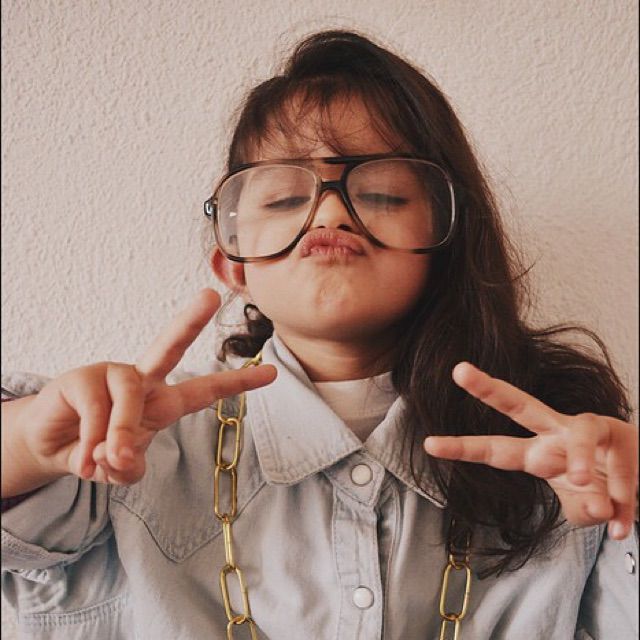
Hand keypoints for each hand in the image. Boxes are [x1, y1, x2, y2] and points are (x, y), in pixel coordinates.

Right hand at [19, 289, 276, 485]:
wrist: (52, 447)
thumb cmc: (96, 449)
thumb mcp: (121, 468)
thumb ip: (129, 466)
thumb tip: (119, 453)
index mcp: (163, 401)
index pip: (205, 390)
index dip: (238, 383)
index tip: (273, 373)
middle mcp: (141, 380)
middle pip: (170, 345)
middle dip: (190, 321)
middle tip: (209, 296)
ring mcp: (111, 374)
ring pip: (130, 398)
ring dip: (119, 435)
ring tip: (101, 461)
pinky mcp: (81, 378)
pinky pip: (97, 410)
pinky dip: (91, 442)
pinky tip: (83, 454)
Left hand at [423, 362, 637, 539]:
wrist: (638, 482)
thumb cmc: (600, 491)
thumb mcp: (583, 509)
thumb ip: (585, 511)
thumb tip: (600, 507)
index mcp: (535, 454)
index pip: (494, 449)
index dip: (463, 447)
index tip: (429, 444)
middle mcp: (553, 435)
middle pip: (518, 405)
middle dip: (488, 388)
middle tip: (458, 370)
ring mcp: (585, 430)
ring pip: (579, 433)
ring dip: (580, 459)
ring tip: (584, 483)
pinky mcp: (618, 432)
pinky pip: (619, 461)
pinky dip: (624, 494)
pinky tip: (621, 520)